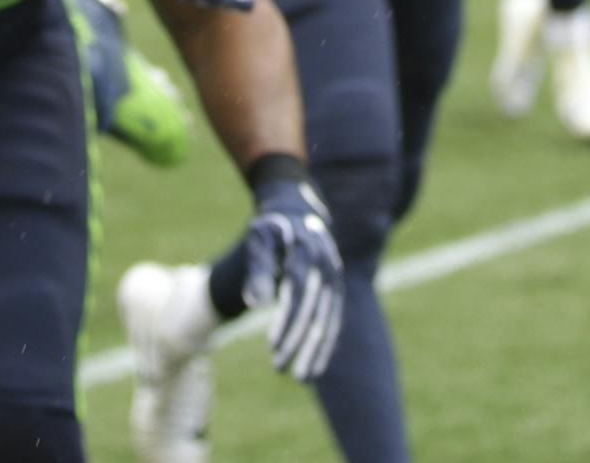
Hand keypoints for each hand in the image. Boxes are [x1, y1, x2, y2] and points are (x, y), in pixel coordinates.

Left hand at [241, 173, 344, 380]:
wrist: (298, 211)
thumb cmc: (271, 228)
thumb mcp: (259, 240)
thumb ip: (258, 270)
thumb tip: (253, 304)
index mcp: (306, 251)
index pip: (296, 293)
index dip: (286, 321)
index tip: (272, 348)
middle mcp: (326, 266)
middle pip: (314, 311)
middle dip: (298, 343)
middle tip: (281, 371)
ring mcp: (335, 278)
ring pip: (328, 320)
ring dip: (315, 351)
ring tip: (303, 378)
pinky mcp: (337, 289)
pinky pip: (333, 320)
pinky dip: (325, 343)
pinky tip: (316, 364)